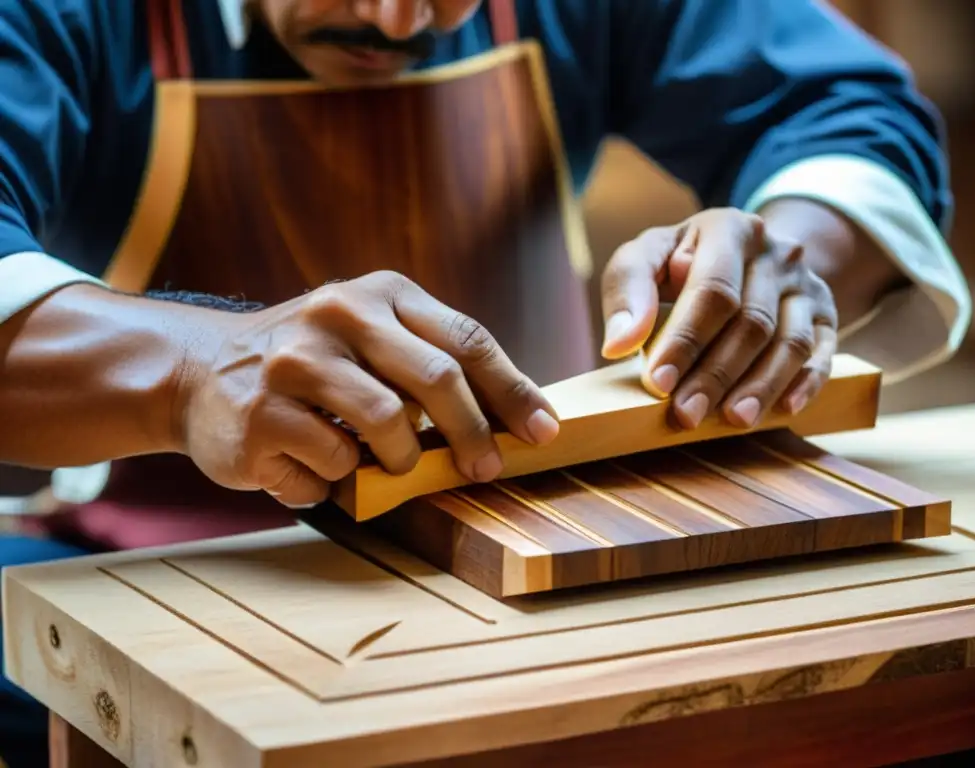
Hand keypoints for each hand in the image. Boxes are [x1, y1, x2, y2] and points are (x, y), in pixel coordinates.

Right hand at [177, 271, 559, 507]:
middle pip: (437, 378)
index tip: (543, 431)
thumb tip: (513, 420)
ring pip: (388, 425)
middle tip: (484, 469)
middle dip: (472, 433)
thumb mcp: (370, 340)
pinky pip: (336, 462)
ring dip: (400, 460)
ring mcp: (297, 361)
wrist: (201, 372)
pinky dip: (341, 479)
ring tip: (385, 464)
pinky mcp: (262, 412)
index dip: (512, 390)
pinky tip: (319, 466)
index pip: (466, 339)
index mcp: (380, 294)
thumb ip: (430, 365)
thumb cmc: (310, 365)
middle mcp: (338, 314)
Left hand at [600, 208, 838, 429]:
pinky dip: (806, 383)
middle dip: (716, 374)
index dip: (685, 340)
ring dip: (760, 386)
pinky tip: (783, 410)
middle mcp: (776, 253)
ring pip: (790, 342)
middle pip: (752, 321)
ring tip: (732, 420)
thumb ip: (627, 292)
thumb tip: (618, 344)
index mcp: (729, 229)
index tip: (658, 383)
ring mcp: (806, 285)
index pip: (713, 290)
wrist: (742, 252)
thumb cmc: (678, 263)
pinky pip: (823, 353)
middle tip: (687, 415)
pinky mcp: (826, 314)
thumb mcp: (645, 259)